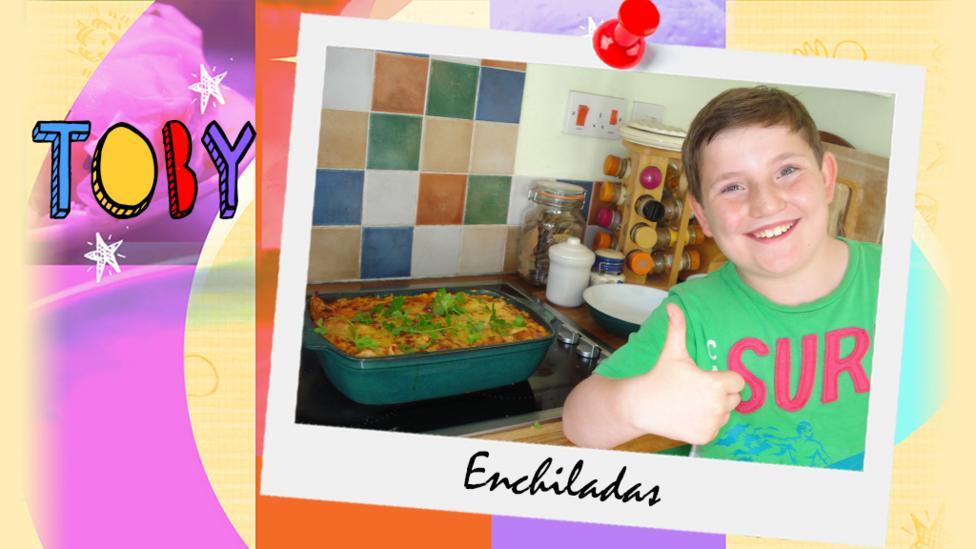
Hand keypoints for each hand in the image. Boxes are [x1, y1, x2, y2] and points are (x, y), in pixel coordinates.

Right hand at [621, 304, 744, 444]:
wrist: (641, 406)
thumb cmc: (659, 377)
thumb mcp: (672, 352)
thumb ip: (678, 327)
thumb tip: (672, 305)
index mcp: (716, 384)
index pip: (738, 382)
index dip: (724, 379)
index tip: (706, 379)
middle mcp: (718, 405)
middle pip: (734, 399)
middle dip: (720, 394)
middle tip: (697, 391)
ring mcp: (712, 423)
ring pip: (726, 414)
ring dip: (715, 409)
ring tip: (692, 403)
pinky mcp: (705, 436)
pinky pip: (716, 428)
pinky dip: (706, 424)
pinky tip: (689, 416)